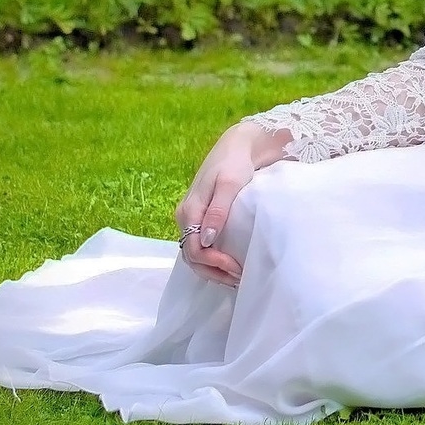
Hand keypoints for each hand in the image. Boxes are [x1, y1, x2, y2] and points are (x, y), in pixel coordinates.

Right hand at [174, 123, 274, 286]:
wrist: (237, 146)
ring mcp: (192, 218)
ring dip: (212, 269)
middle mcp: (185, 217)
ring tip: (235, 277)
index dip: (213, 264)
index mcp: (189, 211)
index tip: (236, 269)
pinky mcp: (201, 217)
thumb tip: (207, 240)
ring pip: (195, 253)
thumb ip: (218, 211)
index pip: (194, 249)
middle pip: (192, 256)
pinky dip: (212, 259)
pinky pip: (200, 245)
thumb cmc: (234, 163)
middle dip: (213, 271)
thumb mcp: (228, 185)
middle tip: (238, 279)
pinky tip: (228, 264)